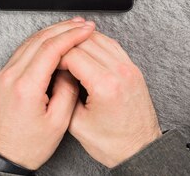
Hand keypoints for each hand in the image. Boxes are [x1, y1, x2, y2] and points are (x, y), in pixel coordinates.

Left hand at [0, 18, 95, 169]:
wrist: (3, 157)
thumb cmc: (28, 145)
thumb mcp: (58, 122)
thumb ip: (68, 90)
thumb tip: (72, 68)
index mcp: (25, 87)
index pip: (51, 49)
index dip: (71, 36)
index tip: (86, 30)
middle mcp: (11, 76)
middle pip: (40, 39)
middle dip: (64, 28)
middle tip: (82, 24)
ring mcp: (4, 75)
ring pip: (30, 41)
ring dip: (52, 31)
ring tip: (71, 28)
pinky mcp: (3, 77)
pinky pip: (23, 50)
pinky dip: (40, 41)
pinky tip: (52, 40)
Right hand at [60, 31, 161, 167]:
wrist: (140, 150)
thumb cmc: (113, 144)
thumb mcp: (77, 124)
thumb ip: (64, 95)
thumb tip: (55, 73)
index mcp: (105, 85)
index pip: (73, 54)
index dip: (56, 56)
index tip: (50, 64)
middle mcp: (120, 72)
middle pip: (85, 41)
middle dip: (66, 45)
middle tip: (56, 55)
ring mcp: (129, 68)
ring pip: (99, 38)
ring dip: (81, 40)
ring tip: (68, 49)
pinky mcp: (133, 69)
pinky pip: (112, 45)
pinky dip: (96, 43)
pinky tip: (86, 49)